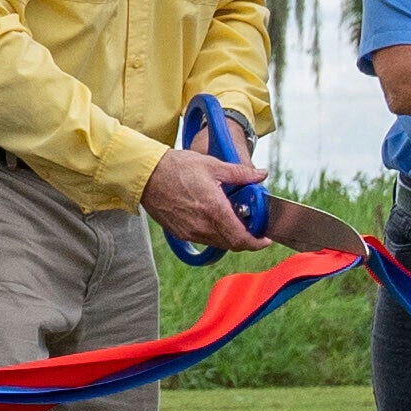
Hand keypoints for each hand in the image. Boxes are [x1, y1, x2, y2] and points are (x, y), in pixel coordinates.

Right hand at [139, 147, 257, 256]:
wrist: (146, 175)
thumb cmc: (176, 168)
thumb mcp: (212, 165)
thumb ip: (240, 173)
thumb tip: (261, 174)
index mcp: (214, 209)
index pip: (241, 238)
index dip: (257, 243)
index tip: (265, 239)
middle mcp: (202, 226)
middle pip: (232, 244)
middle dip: (246, 238)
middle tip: (252, 226)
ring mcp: (190, 232)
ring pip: (218, 243)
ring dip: (230, 236)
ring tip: (233, 219)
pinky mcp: (180, 233)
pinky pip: (204, 240)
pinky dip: (215, 234)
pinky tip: (214, 218)